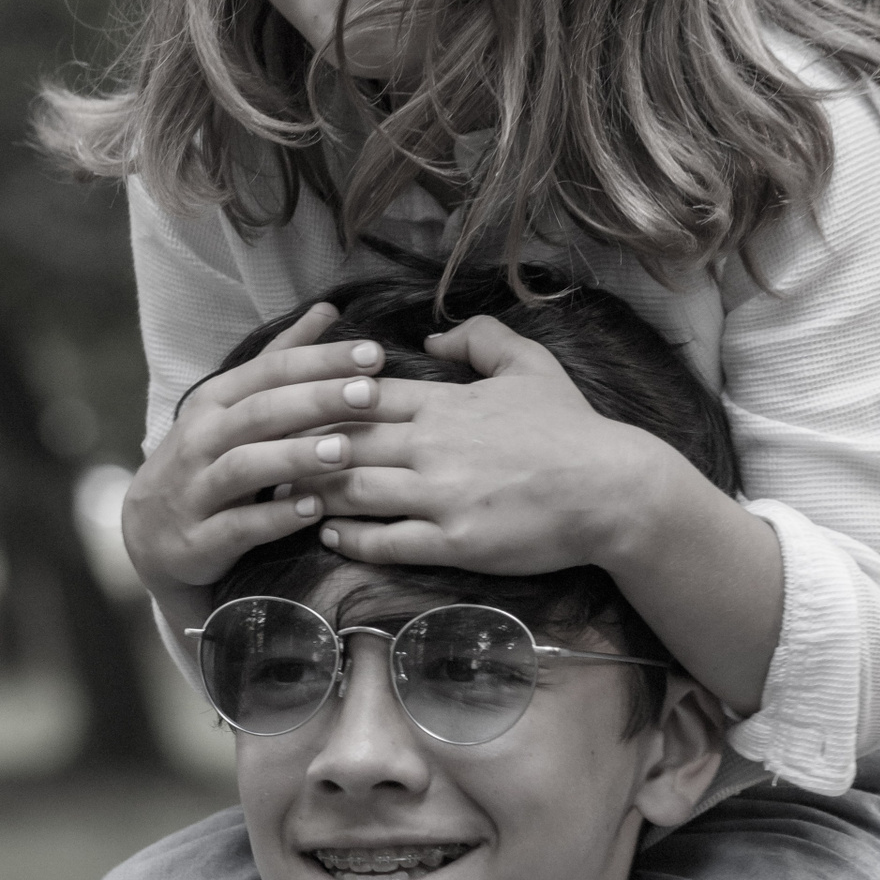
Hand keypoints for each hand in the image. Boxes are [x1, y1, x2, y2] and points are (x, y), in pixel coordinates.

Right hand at [121, 303, 380, 602]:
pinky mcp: (198, 541)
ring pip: (245, 466)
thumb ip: (280, 360)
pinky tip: (313, 510)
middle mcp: (201, 440)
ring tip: (345, 451)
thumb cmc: (205, 461)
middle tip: (370, 394)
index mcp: (214, 401)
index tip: (373, 354)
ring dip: (295, 456)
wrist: (150, 536)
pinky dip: (275, 518)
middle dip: (317, 400)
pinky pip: (237, 527)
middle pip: (261, 412)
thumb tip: (327, 310)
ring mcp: (195, 490)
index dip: (321, 360)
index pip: (270, 371)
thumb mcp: (233, 406)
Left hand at [314, 313, 783, 712]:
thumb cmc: (572, 428)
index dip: (319, 400)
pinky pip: (387, 539)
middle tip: (266, 452)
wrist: (613, 490)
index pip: (363, 395)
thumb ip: (480, 339)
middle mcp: (434, 445)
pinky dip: (351, 537)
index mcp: (446, 403)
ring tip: (285, 493)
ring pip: (354, 489)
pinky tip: (330, 534)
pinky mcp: (454, 541)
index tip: (288, 405)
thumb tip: (433, 338)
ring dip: (315, 491)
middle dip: (300, 447)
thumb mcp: (531, 364)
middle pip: (344, 442)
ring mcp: (442, 495)